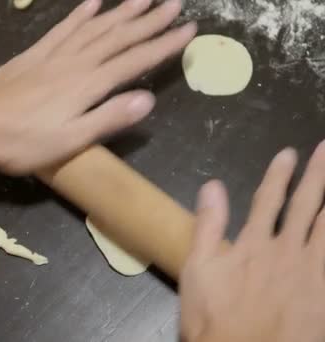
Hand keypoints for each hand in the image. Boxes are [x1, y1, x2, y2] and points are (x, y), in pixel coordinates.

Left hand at [0, 0, 195, 173]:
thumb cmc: (22, 141)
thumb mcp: (69, 140)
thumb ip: (108, 118)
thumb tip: (148, 99)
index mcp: (88, 85)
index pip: (134, 61)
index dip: (162, 45)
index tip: (188, 29)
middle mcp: (76, 62)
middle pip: (119, 37)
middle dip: (149, 20)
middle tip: (174, 3)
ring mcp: (54, 55)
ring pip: (95, 27)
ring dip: (121, 11)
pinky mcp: (35, 54)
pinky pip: (63, 28)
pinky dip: (80, 14)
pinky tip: (93, 2)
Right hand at [180, 142, 324, 341]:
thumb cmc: (214, 317)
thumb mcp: (198, 270)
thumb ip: (207, 225)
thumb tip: (213, 185)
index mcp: (254, 243)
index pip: (267, 200)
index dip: (278, 175)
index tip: (289, 153)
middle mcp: (287, 251)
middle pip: (306, 206)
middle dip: (319, 176)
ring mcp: (311, 273)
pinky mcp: (324, 294)